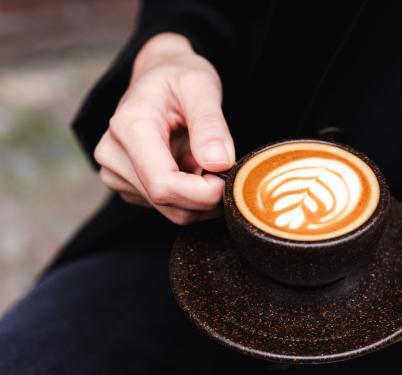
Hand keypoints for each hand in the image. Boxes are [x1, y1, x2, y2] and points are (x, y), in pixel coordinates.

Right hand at [94, 33, 233, 223]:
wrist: (157, 75)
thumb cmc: (179, 77)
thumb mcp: (201, 86)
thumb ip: (210, 124)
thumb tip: (219, 163)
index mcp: (129, 127)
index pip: (163, 184)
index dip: (202, 192)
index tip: (227, 175)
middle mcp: (113, 155)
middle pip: (168, 202)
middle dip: (207, 196)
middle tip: (227, 170)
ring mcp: (117, 174)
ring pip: (172, 211)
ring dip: (201, 198)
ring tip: (207, 162)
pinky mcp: (129, 187)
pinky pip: (169, 208)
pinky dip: (192, 197)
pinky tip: (193, 169)